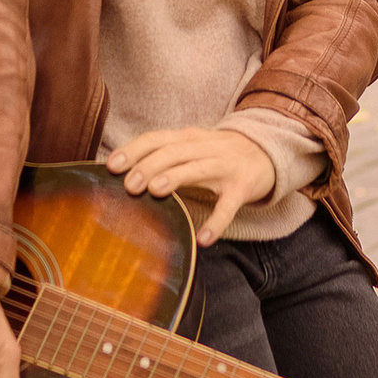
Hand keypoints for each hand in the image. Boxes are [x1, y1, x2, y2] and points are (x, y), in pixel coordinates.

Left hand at [110, 123, 278, 247]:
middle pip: (172, 152)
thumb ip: (163, 156)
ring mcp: (224, 166)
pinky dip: (216, 222)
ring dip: (175, 178)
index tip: (111, 166)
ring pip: (197, 169)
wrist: (266, 152)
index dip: (133, 150)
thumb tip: (122, 174)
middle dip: (148, 166)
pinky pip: (228, 206)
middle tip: (129, 186)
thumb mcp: (191, 147)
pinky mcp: (242, 187)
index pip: (156, 139)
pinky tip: (203, 239)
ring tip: (155, 192)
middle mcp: (204, 148)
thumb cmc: (217, 154)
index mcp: (188, 138)